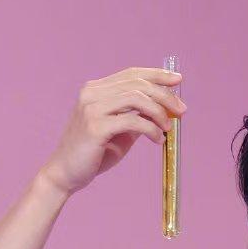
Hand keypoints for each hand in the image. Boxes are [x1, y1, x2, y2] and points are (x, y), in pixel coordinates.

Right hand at [40, 66, 185, 197]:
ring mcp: (92, 108)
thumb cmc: (94, 154)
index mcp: (95, 90)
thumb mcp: (120, 131)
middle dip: (164, 95)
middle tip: (182, 110)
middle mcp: (92, 93)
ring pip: (137, 99)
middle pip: (137, 84)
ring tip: (168, 129)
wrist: (66, 174)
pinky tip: (157, 140)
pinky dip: (151, 129)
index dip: (156, 74)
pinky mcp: (95, 127)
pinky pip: (133, 121)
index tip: (177, 79)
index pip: (131, 74)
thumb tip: (166, 110)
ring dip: (159, 112)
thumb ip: (138, 117)